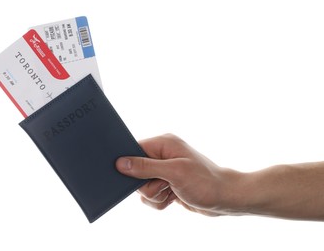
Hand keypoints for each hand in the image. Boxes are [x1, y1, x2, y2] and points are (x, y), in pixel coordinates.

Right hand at [116, 134, 241, 215]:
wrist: (224, 198)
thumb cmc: (205, 182)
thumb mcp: (174, 172)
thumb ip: (146, 167)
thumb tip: (121, 163)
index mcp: (163, 144)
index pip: (134, 150)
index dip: (131, 165)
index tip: (140, 177)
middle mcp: (162, 155)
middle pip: (136, 172)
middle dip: (148, 185)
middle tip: (166, 184)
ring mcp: (164, 170)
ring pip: (142, 187)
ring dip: (155, 195)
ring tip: (172, 191)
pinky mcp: (166, 183)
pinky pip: (151, 196)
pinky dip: (160, 201)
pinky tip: (174, 197)